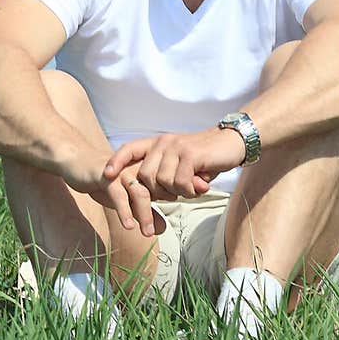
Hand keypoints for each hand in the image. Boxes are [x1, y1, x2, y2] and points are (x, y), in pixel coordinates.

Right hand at [61, 153, 165, 238]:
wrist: (77, 164)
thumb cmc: (104, 182)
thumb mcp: (126, 200)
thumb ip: (143, 213)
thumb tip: (162, 229)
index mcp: (146, 173)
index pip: (165, 187)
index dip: (169, 201)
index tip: (166, 222)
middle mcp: (137, 170)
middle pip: (156, 190)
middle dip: (158, 210)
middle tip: (156, 232)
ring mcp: (123, 172)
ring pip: (139, 193)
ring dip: (145, 214)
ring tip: (147, 233)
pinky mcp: (107, 176)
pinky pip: (118, 194)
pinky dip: (125, 210)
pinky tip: (128, 225)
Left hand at [103, 127, 245, 205]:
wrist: (232, 143)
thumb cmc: (205, 159)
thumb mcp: (181, 164)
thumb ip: (165, 176)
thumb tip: (150, 197)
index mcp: (158, 143)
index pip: (129, 148)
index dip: (117, 162)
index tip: (106, 175)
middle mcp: (164, 142)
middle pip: (145, 176)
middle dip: (159, 192)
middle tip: (179, 192)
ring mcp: (176, 147)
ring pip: (163, 182)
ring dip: (178, 191)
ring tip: (193, 186)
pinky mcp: (190, 155)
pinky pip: (180, 183)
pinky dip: (189, 190)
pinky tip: (201, 185)